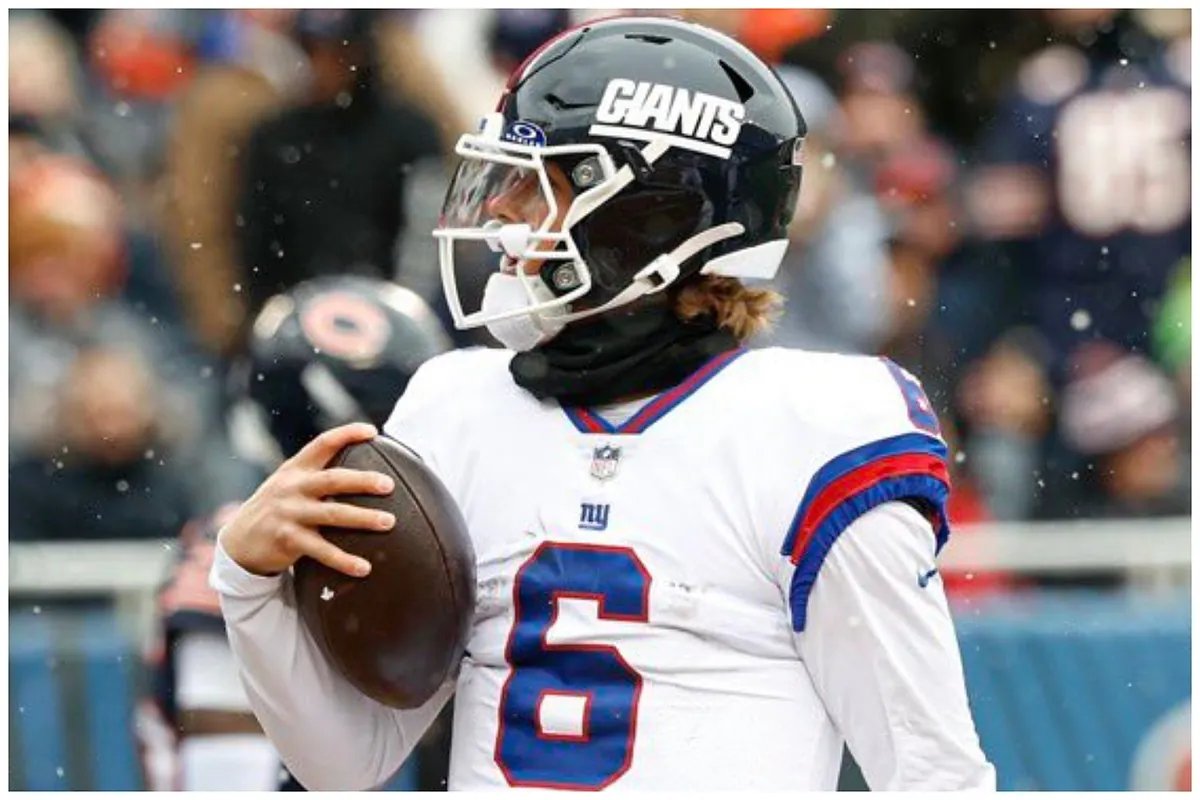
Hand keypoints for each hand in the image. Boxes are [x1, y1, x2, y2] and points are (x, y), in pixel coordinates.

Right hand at [219, 423, 396, 577]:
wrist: (239, 542)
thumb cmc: (277, 509)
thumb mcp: (289, 485)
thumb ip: (317, 475)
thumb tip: (361, 470)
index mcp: (295, 470)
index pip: (322, 444)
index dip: (346, 434)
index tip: (372, 431)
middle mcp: (292, 488)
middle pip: (332, 480)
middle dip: (362, 481)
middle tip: (389, 484)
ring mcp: (289, 513)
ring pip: (332, 515)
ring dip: (363, 518)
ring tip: (389, 522)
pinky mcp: (287, 539)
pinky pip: (321, 550)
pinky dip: (343, 560)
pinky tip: (364, 567)